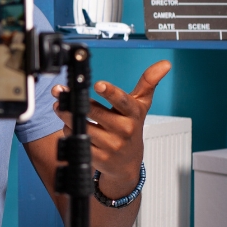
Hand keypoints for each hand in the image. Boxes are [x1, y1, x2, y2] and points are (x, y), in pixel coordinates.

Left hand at [51, 60, 170, 198]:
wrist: (127, 163)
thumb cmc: (131, 128)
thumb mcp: (141, 106)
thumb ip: (148, 83)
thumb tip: (165, 64)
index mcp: (133, 114)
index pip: (123, 101)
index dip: (110, 92)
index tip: (98, 84)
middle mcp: (124, 130)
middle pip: (95, 112)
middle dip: (76, 102)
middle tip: (61, 93)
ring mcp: (111, 145)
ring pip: (83, 126)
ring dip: (67, 116)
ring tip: (61, 107)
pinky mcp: (98, 157)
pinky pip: (78, 140)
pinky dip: (69, 131)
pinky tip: (69, 125)